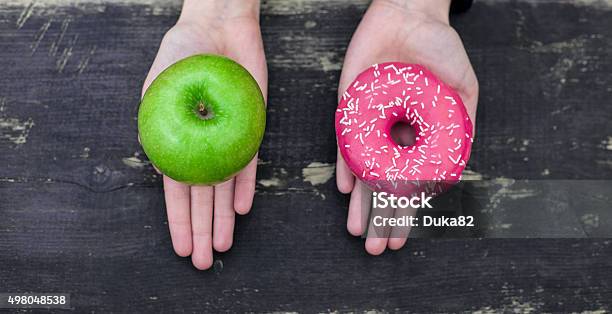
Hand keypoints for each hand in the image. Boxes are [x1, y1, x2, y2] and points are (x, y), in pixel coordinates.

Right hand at [140, 0, 266, 269]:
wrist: (218, 27)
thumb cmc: (182, 52)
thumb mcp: (159, 86)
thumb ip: (158, 123)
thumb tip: (159, 165)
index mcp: (176, 141)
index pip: (176, 189)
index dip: (179, 220)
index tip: (182, 247)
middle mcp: (202, 146)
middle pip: (202, 196)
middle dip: (202, 230)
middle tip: (204, 261)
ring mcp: (227, 139)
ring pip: (225, 187)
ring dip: (223, 217)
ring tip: (223, 245)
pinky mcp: (251, 128)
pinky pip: (249, 162)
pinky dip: (246, 185)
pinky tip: (241, 208)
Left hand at [336, 0, 477, 254]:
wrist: (410, 15)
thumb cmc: (441, 49)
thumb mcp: (464, 89)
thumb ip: (461, 126)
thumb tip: (454, 168)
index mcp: (418, 138)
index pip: (410, 184)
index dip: (406, 213)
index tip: (402, 239)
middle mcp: (392, 137)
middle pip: (385, 186)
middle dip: (381, 218)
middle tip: (376, 249)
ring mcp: (370, 124)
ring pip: (364, 171)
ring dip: (361, 203)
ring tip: (358, 232)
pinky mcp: (350, 107)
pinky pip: (345, 142)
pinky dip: (346, 165)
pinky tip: (347, 190)